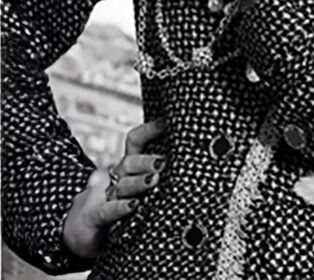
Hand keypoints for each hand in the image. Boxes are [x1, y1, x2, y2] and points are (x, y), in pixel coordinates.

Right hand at [62, 119, 165, 259]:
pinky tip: (133, 206)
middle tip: (163, 162)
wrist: (82, 230)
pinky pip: (109, 209)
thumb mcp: (140, 186)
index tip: (164, 123)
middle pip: (130, 162)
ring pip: (123, 184)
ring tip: (153, 179)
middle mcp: (118, 177)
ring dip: (138, 182)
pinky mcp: (97, 216)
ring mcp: (107, 196)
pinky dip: (121, 207)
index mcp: (129, 166)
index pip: (135, 141)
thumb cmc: (121, 205)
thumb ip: (158, 172)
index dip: (148, 130)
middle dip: (147, 161)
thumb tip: (189, 159)